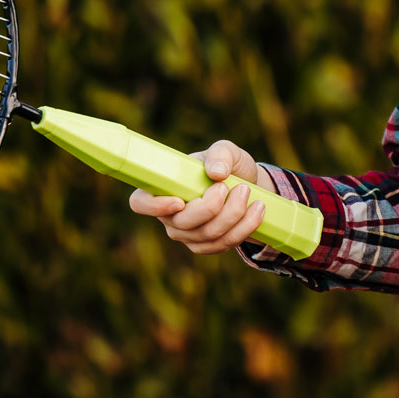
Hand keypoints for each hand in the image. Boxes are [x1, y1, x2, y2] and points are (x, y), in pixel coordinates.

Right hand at [129, 139, 268, 255]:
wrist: (248, 186)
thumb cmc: (227, 166)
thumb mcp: (226, 151)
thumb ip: (220, 154)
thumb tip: (216, 172)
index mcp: (163, 188)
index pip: (140, 203)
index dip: (155, 206)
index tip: (180, 201)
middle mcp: (169, 216)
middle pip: (182, 223)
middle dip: (212, 208)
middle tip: (237, 188)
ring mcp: (186, 235)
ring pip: (207, 235)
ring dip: (234, 215)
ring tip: (249, 193)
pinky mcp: (206, 246)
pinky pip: (223, 244)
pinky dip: (244, 228)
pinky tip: (258, 210)